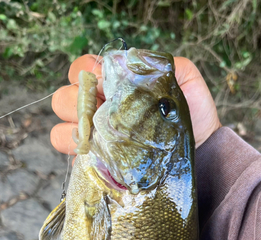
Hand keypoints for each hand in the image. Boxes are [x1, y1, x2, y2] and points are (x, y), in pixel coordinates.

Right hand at [51, 54, 220, 153]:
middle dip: (78, 100)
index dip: (89, 73)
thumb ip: (162, 65)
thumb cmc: (191, 115)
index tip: (108, 85)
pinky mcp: (96, 157)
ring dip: (75, 125)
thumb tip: (134, 59)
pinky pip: (69, 150)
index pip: (83, 68)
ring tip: (99, 133)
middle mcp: (99, 106)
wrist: (199, 150)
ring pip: (61, 122)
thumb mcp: (185, 82)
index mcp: (114, 84)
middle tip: (102, 111)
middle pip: (64, 95)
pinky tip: (97, 150)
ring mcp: (95, 132)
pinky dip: (75, 148)